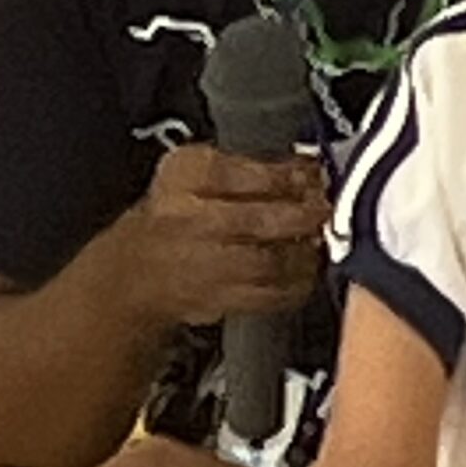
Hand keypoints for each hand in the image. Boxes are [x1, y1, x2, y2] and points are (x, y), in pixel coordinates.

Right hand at [121, 146, 330, 328]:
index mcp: (185, 177)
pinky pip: (269, 296)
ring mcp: (202, 266)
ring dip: (304, 252)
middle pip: (260, 220)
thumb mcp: (200, 171)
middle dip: (304, 215)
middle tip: (325, 210)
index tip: (315, 173)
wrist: (140, 268)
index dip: (288, 175)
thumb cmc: (179, 212)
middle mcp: (189, 221)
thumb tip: (311, 169)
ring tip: (318, 240)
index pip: (242, 173)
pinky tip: (305, 270)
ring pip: (269, 263)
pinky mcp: (217, 300)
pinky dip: (297, 284)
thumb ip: (252, 166)